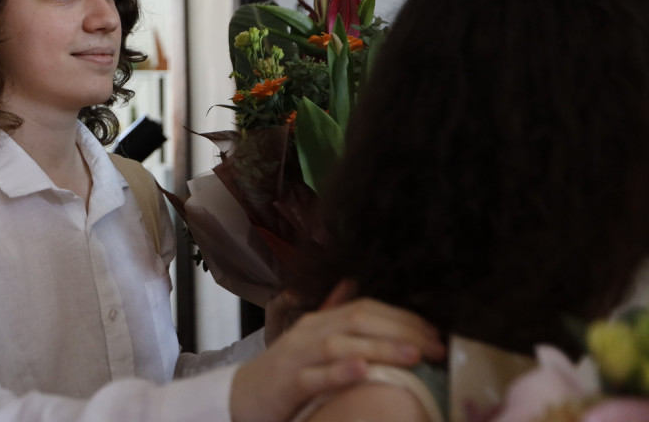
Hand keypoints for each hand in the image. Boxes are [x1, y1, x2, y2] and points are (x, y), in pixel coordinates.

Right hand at [229, 290, 443, 421]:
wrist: (241, 395)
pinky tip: (363, 372)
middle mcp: (309, 332)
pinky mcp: (287, 383)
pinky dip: (339, 372)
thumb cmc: (285, 371)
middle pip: (357, 320)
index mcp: (319, 321)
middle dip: (401, 331)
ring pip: (340, 345)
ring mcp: (297, 356)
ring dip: (380, 349)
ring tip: (414, 356)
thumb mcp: (310, 340)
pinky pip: (315, 376)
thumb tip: (354, 284)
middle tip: (436, 347)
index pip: (365, 308)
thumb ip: (333, 312)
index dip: (402, 317)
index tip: (435, 333)